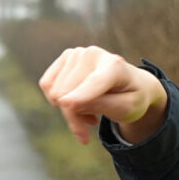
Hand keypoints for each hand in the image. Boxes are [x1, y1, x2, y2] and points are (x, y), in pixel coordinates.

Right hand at [38, 46, 168, 145]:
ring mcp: (76, 53)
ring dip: (69, 111)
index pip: (94, 82)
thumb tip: (68, 103)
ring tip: (90, 112)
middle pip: (69, 95)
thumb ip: (102, 105)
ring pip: (56, 93)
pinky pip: (47, 85)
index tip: (65, 104)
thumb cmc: (130, 97)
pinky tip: (76, 102)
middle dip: (76, 118)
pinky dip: (58, 100)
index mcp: (115, 66)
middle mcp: (93, 54)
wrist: (131, 83)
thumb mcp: (126, 109)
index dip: (80, 95)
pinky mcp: (64, 58)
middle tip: (91, 126)